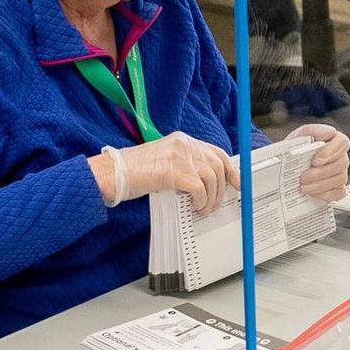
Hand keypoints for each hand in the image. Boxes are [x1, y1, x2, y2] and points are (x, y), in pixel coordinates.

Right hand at [101, 131, 236, 213]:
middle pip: (217, 165)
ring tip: (203, 209)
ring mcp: (179, 157)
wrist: (113, 173)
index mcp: (183, 141)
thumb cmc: (134, 172)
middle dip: (221, 188)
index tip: (236, 183)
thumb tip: (205, 183)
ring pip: (211, 178)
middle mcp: (184, 145)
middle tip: (215, 204)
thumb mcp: (164, 161)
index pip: (216, 152)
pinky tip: (195, 207)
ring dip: (211, 197)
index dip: (229, 169)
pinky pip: (199, 188)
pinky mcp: (174, 172)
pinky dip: (201, 200)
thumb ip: (184, 165)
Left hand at [289, 123, 349, 202]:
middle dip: (320, 173)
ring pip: (338, 180)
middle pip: (340, 164)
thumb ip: (312, 130)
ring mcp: (341, 173)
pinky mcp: (339, 187)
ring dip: (319, 185)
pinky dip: (325, 194)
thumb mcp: (300, 136)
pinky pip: (339, 193)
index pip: (342, 143)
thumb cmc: (298, 149)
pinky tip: (313, 193)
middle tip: (303, 177)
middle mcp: (341, 157)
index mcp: (335, 141)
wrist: (290, 164)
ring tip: (303, 187)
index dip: (330, 152)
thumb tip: (328, 132)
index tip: (316, 160)